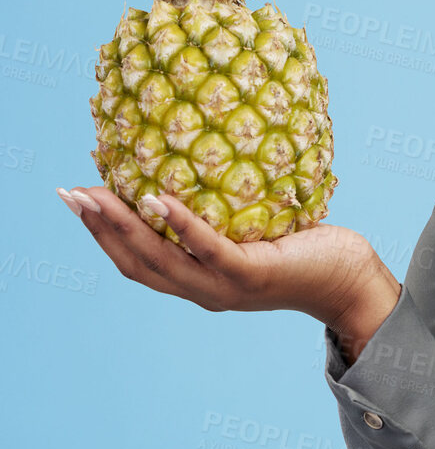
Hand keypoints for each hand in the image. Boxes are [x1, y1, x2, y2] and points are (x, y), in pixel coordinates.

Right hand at [56, 184, 399, 340]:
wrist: (350, 281)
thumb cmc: (305, 247)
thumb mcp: (251, 229)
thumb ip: (222, 212)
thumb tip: (198, 158)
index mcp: (199, 281)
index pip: (138, 262)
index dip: (101, 235)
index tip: (76, 199)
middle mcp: (206, 291)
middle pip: (138, 263)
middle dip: (98, 228)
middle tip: (70, 192)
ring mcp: (228, 287)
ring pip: (163, 260)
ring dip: (125, 227)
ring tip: (98, 195)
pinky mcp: (253, 276)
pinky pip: (210, 250)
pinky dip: (182, 226)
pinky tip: (159, 200)